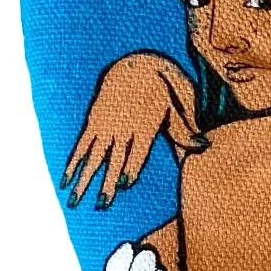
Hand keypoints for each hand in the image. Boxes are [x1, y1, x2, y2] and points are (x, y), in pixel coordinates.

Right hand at [63, 53, 206, 208]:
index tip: (124, 183)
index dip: (131, 166)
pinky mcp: (93, 123)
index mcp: (143, 127)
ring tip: (76, 201)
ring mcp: (105, 127)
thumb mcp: (176, 107)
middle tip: (102, 204)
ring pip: (93, 158)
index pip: (136, 151)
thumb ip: (185, 130)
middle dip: (107, 182)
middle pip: (113, 159)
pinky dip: (72, 164)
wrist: (134, 66)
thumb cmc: (160, 91)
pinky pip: (81, 147)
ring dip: (84, 180)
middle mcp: (122, 129)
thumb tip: (205, 145)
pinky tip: (65, 181)